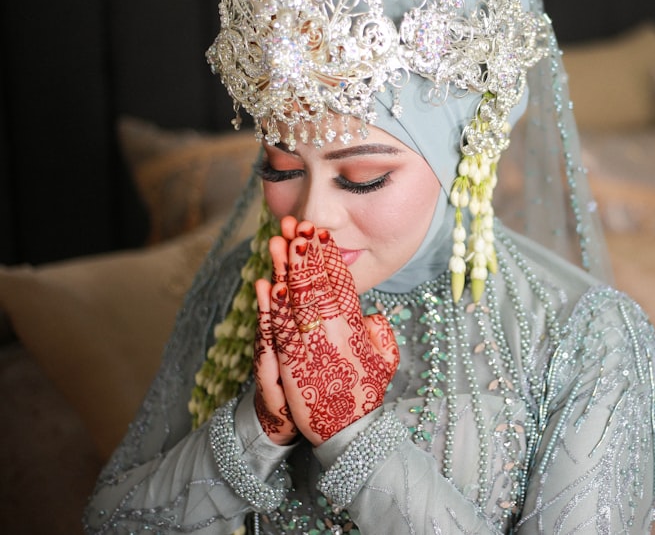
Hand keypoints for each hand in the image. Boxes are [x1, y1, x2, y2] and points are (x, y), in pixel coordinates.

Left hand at [253, 216, 399, 445]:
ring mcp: (311, 347)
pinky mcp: (291, 363)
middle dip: (305, 253)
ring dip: (286, 270)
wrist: (348, 431)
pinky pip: (281, 329)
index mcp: (354, 327)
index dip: (327, 256)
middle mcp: (332, 332)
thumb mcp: (384, 361)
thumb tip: (371, 315)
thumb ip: (379, 334)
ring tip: (280, 243)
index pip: (339, 283)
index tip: (319, 234)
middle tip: (297, 225)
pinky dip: (274, 307)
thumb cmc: (365, 395)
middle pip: (315, 284)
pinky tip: (269, 285)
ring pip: (296, 301)